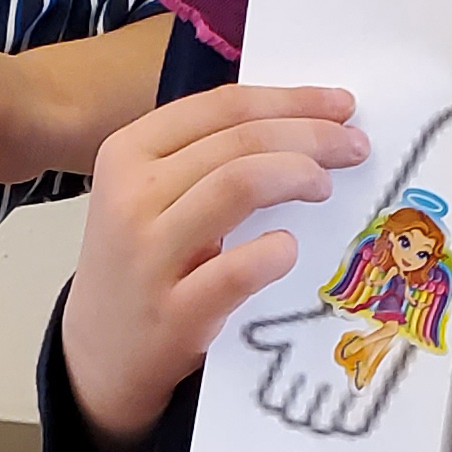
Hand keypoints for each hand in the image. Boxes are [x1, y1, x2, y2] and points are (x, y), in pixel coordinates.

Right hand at [59, 84, 367, 445]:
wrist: (97, 352)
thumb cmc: (140, 263)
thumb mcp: (149, 194)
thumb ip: (205, 155)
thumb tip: (303, 120)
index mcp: (128, 152)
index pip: (222, 106)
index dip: (291, 99)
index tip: (340, 105)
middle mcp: (132, 196)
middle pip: (239, 140)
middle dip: (311, 135)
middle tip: (354, 146)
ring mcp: (149, 256)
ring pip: (238, 184)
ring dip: (298, 174)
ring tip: (325, 186)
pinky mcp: (175, 313)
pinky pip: (239, 269)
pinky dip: (275, 251)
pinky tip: (289, 249)